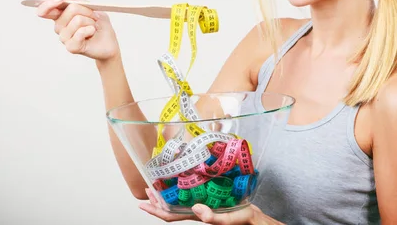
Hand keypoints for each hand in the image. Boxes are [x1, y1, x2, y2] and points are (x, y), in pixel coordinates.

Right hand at [36, 0, 119, 60]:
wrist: (109, 44)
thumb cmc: (99, 25)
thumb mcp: (92, 8)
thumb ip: (77, 1)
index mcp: (60, 16)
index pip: (44, 10)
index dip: (48, 4)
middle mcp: (59, 27)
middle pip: (70, 9)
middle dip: (87, 10)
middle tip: (93, 17)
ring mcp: (64, 38)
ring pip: (78, 20)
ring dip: (91, 22)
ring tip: (92, 27)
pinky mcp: (71, 47)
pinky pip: (80, 33)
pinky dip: (90, 30)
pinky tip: (92, 33)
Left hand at [139, 188, 263, 223]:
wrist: (255, 219)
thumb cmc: (242, 221)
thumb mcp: (229, 220)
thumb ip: (213, 217)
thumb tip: (196, 208)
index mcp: (197, 216)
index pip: (170, 215)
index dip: (155, 210)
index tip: (141, 202)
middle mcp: (197, 210)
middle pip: (171, 207)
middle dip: (158, 199)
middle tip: (148, 186)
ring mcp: (203, 203)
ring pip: (180, 199)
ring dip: (168, 191)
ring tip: (160, 181)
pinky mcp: (211, 196)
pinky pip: (193, 191)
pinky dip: (184, 185)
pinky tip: (185, 176)